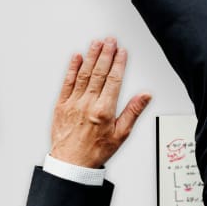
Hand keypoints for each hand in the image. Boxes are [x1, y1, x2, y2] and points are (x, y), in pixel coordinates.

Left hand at [47, 38, 152, 169]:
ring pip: (84, 74)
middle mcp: (87, 104)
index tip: (122, 52)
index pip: (113, 80)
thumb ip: (133, 111)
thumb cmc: (95, 151)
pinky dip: (72, 69)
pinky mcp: (61, 105)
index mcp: (103, 111)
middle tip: (110, 41)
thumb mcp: (121, 135)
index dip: (119, 63)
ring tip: (96, 43)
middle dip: (106, 54)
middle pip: (99, 73)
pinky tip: (76, 57)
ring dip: (91, 56)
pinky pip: (67, 83)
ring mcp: (73, 103)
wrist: (71, 164)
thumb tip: (145, 96)